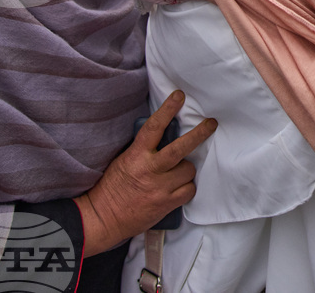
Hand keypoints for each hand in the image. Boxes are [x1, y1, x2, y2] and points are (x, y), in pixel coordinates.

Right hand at [74, 90, 215, 255]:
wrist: (103, 219)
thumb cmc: (112, 187)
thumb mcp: (123, 161)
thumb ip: (143, 149)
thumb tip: (164, 135)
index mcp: (136, 156)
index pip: (154, 127)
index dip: (168, 109)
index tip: (179, 96)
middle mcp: (150, 170)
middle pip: (181, 148)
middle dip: (199, 134)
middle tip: (211, 124)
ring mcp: (160, 188)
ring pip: (188, 170)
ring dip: (186, 169)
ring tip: (176, 173)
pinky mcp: (166, 205)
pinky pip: (189, 190)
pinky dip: (187, 187)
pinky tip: (178, 187)